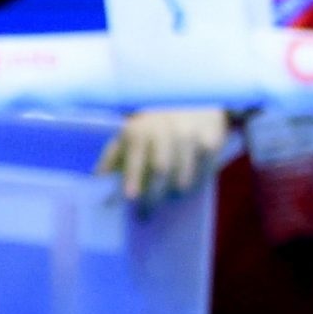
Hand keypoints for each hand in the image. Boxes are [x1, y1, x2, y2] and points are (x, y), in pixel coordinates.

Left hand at [95, 107, 231, 207]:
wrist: (195, 98)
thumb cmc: (155, 124)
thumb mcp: (130, 133)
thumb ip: (113, 156)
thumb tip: (99, 180)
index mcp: (140, 130)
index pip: (136, 158)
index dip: (133, 179)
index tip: (130, 199)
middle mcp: (167, 130)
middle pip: (161, 170)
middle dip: (152, 196)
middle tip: (145, 215)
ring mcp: (192, 135)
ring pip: (184, 175)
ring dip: (174, 193)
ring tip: (168, 198)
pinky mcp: (212, 140)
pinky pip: (204, 172)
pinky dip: (195, 184)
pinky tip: (187, 187)